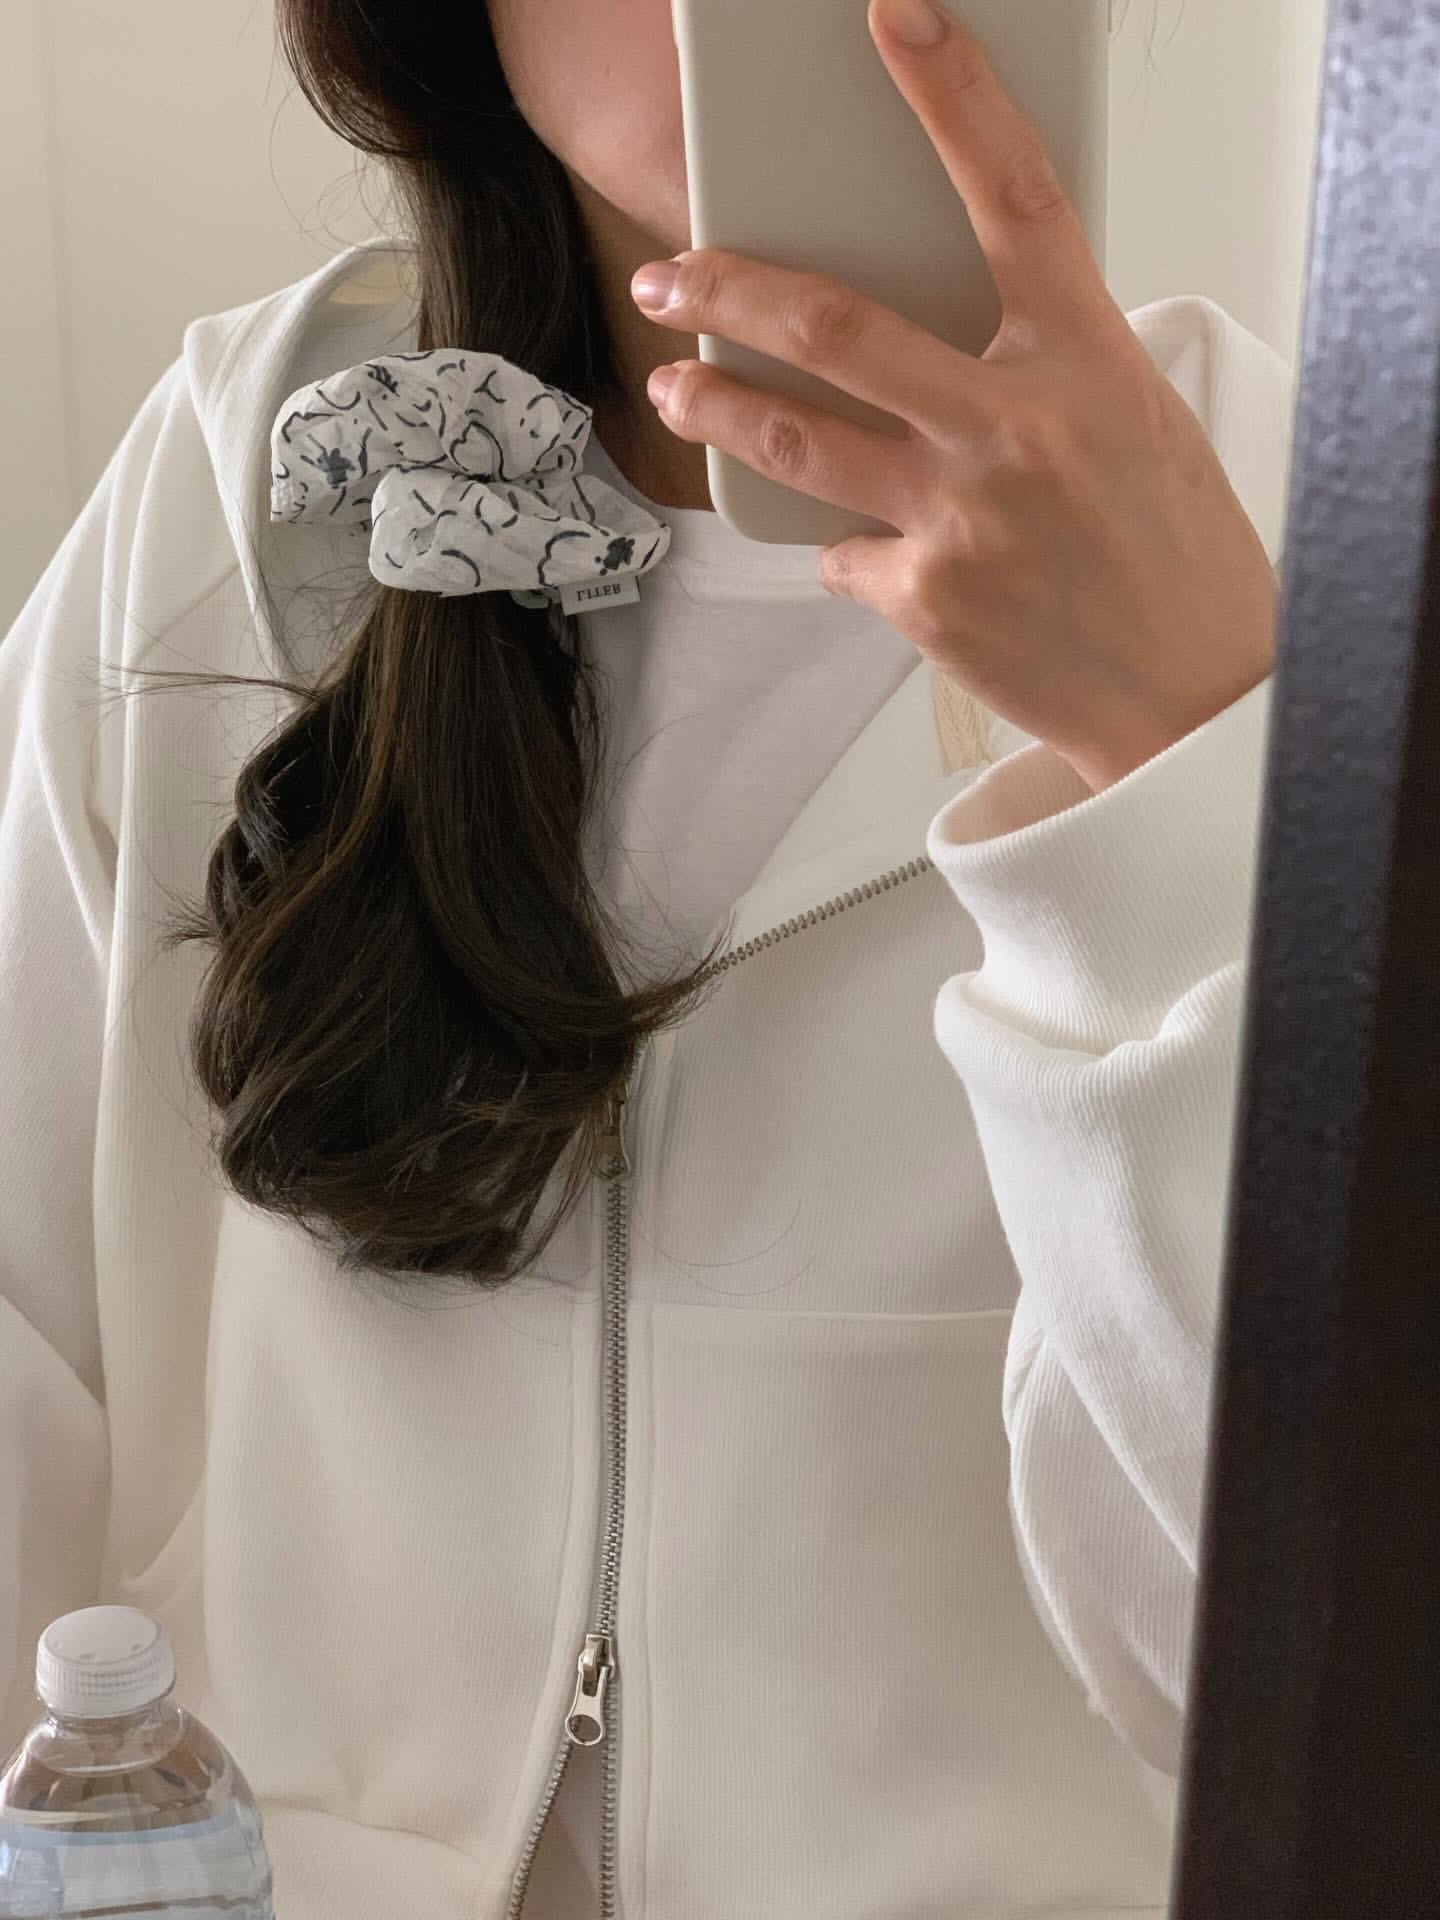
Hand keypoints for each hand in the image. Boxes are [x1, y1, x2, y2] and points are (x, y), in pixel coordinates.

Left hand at [630, 0, 1278, 793]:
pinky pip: (842, 552)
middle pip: (837, 326)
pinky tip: (872, 555)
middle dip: (729, 289)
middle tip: (672, 275)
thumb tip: (942, 343)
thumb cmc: (1175, 558)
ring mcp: (961, 516)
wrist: (1193, 698)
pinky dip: (844, 545)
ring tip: (680, 388)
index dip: (953, 98)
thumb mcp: (1132, 422)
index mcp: (1085, 362)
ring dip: (718, 406)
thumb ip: (1043, 367)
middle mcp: (1015, 428)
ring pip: (796, 439)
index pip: (1014, 197)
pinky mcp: (924, 599)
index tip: (898, 22)